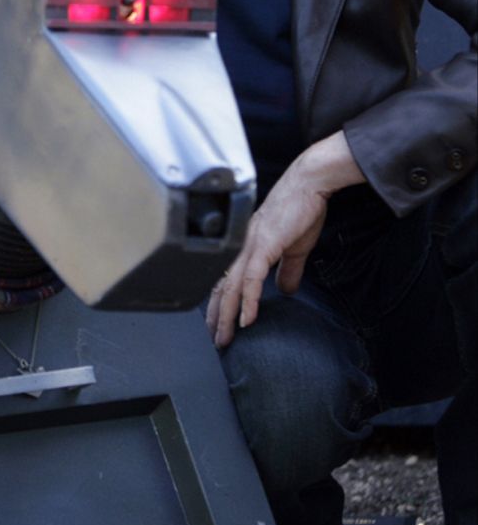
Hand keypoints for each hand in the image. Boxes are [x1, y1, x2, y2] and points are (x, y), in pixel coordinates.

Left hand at [206, 132, 363, 347]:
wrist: (309, 184)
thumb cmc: (302, 209)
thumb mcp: (296, 247)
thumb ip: (288, 270)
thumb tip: (285, 290)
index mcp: (247, 246)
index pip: (227, 280)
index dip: (221, 304)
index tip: (219, 325)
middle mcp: (243, 246)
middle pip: (223, 287)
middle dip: (217, 317)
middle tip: (215, 341)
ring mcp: (251, 245)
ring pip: (232, 287)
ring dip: (227, 315)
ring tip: (225, 337)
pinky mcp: (265, 245)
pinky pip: (252, 279)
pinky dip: (248, 301)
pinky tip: (246, 320)